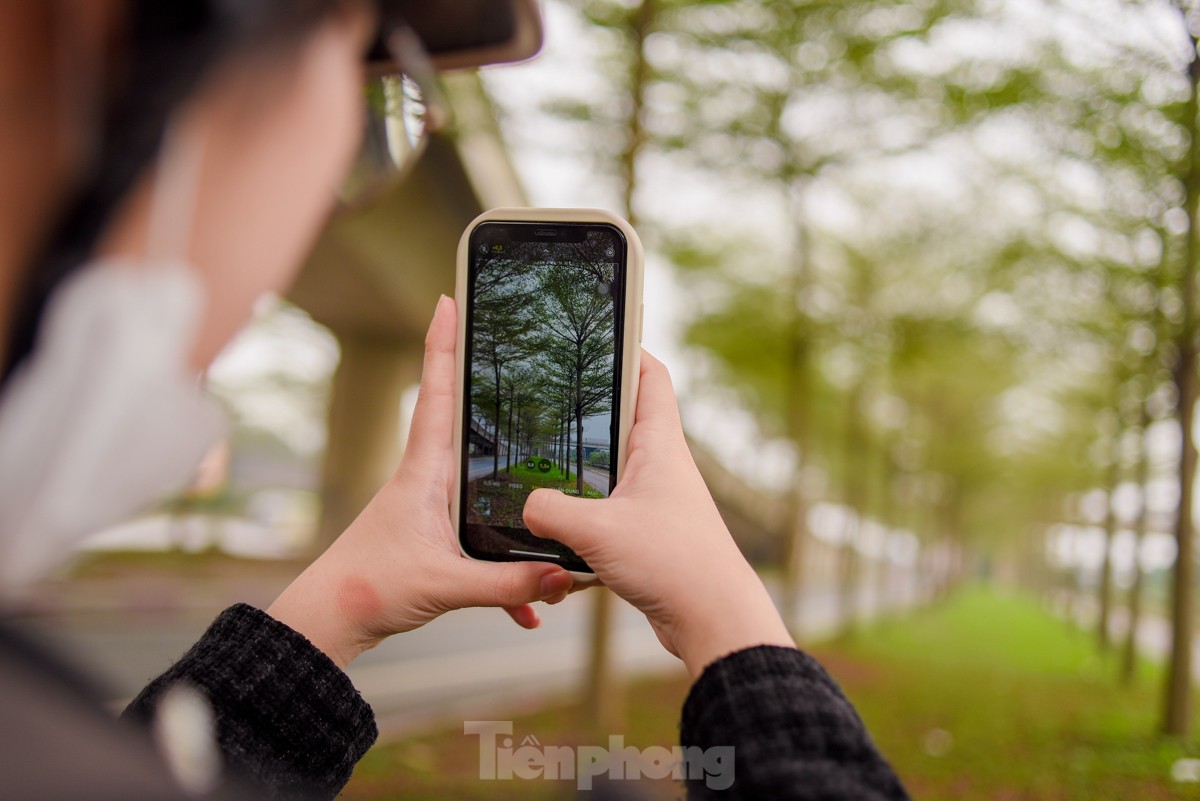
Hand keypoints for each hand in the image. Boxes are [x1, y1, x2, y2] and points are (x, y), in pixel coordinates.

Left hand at [267, 296, 573, 667]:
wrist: (331, 622)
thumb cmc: (370, 589)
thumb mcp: (446, 586)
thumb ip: (508, 582)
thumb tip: (564, 576)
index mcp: (424, 473)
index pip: (436, 394)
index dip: (442, 345)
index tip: (448, 300)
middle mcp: (428, 479)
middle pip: (463, 419)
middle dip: (487, 386)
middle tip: (511, 348)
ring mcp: (431, 506)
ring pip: (481, 480)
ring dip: (510, 482)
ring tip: (545, 468)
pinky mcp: (435, 537)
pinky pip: (481, 539)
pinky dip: (506, 572)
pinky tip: (528, 605)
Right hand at [523, 351, 794, 678]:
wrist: (713, 620)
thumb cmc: (674, 565)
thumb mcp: (597, 533)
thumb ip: (550, 512)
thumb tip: (524, 505)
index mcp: (660, 445)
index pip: (651, 375)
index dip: (627, 347)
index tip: (596, 331)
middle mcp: (662, 465)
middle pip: (625, 418)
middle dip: (588, 408)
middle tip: (548, 398)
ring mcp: (657, 499)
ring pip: (613, 468)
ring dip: (582, 466)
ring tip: (541, 459)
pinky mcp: (650, 532)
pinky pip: (610, 508)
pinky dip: (584, 510)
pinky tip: (555, 525)